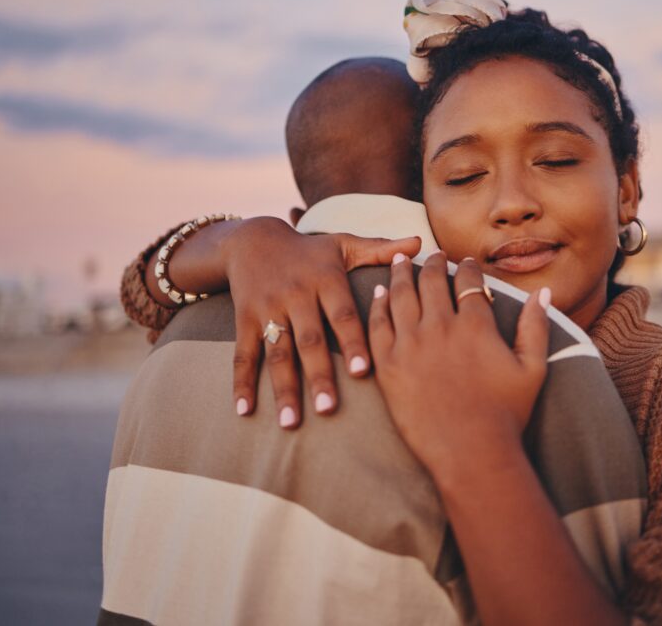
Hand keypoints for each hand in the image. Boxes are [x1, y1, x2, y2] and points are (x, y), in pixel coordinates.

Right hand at [223, 217, 420, 428]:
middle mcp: (296, 295)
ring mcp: (268, 309)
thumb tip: (420, 243)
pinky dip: (241, 383)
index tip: (363, 371)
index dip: (353, 341)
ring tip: (290, 423)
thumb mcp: (343, 245)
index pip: (342, 314)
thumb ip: (381, 249)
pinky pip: (243, 354)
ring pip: (277, 353)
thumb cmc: (310, 250)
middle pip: (309, 341)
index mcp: (326, 280)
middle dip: (318, 376)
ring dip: (283, 389)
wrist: (251, 239)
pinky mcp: (245, 320)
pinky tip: (244, 411)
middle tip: (328, 409)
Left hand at [367, 252, 550, 483]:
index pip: (469, 281)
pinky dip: (378, 304)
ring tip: (399, 261)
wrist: (471, 453)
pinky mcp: (388, 365)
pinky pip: (378, 324)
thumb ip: (535, 326)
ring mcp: (410, 344)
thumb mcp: (532, 368)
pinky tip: (379, 293)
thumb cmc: (507, 414)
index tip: (465, 262)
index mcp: (475, 324)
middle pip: (431, 280)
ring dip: (400, 273)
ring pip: (400, 295)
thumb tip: (542, 292)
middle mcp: (440, 326)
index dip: (467, 267)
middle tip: (431, 255)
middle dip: (432, 263)